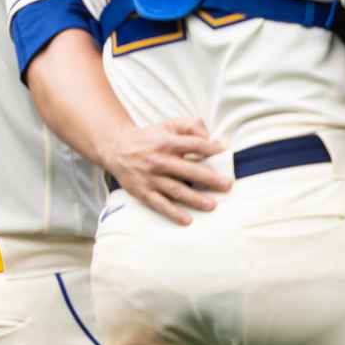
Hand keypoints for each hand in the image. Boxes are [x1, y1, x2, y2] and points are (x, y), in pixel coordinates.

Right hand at [99, 117, 231, 224]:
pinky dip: (172, 213)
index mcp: (167, 142)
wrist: (116, 148)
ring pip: (175, 189)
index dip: (211, 148)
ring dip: (194, 199)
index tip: (224, 153)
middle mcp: (159, 159)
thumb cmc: (150, 138)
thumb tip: (211, 138)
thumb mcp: (168, 125)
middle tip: (227, 185)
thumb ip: (191, 126)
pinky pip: (159, 204)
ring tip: (212, 205)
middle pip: (188, 169)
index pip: (194, 144)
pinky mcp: (142, 191)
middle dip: (209, 178)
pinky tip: (187, 220)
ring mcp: (150, 177)